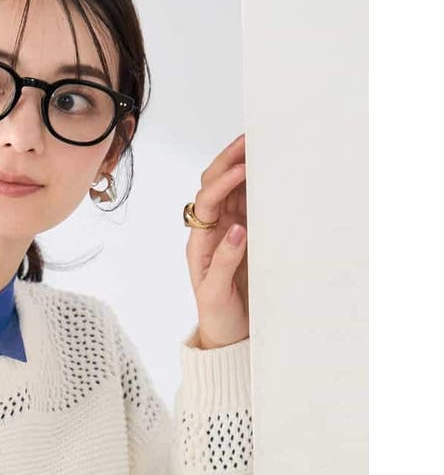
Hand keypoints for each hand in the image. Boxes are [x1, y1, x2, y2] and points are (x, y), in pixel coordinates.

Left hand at [185, 132, 248, 348]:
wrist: (228, 335)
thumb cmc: (217, 316)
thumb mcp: (215, 293)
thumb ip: (224, 262)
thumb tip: (237, 230)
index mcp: (200, 242)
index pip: (205, 202)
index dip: (221, 183)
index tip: (242, 170)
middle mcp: (212, 231)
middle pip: (213, 185)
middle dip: (229, 160)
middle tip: (251, 139)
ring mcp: (230, 231)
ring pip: (233, 190)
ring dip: (244, 166)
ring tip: (263, 144)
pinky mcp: (248, 237)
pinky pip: (251, 204)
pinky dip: (260, 185)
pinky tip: (273, 171)